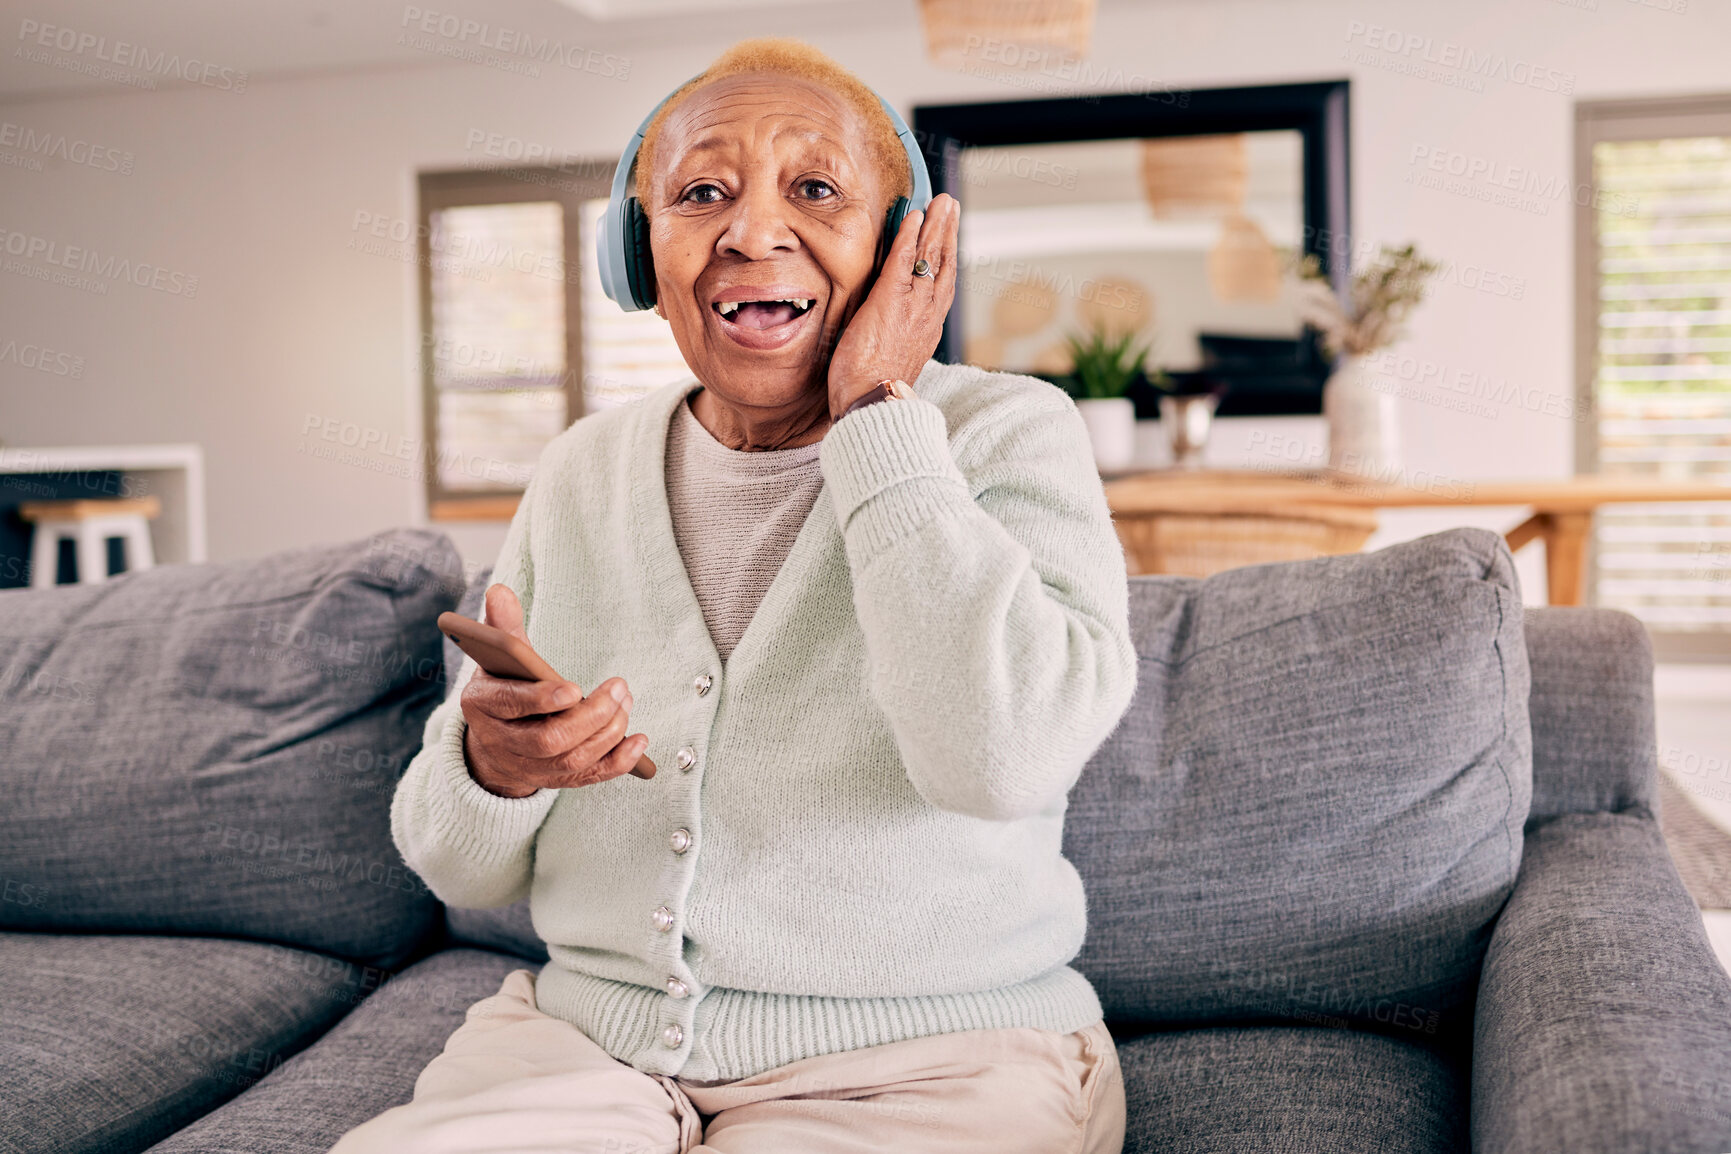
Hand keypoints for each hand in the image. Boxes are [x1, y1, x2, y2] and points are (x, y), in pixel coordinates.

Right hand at [459, 584, 652, 797]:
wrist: (493, 740)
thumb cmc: (504, 687)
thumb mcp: (498, 656)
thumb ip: (503, 625)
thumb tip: (500, 591)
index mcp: (482, 704)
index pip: (509, 704)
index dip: (541, 700)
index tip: (574, 688)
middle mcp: (502, 741)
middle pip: (547, 741)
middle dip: (589, 717)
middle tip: (619, 688)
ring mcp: (528, 766)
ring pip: (569, 761)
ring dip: (606, 734)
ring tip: (626, 703)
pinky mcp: (553, 780)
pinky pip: (587, 778)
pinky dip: (617, 763)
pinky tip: (638, 742)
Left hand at [826, 193, 959, 418]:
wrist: (873, 406)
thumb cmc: (873, 391)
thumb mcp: (893, 362)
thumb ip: (896, 341)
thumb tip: (887, 332)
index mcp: (928, 329)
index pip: (942, 285)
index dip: (946, 257)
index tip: (947, 237)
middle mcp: (927, 314)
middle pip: (942, 264)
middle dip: (946, 231)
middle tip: (949, 206)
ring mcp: (912, 306)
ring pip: (929, 257)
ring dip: (934, 225)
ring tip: (940, 202)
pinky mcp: (889, 301)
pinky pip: (902, 260)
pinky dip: (908, 235)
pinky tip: (912, 216)